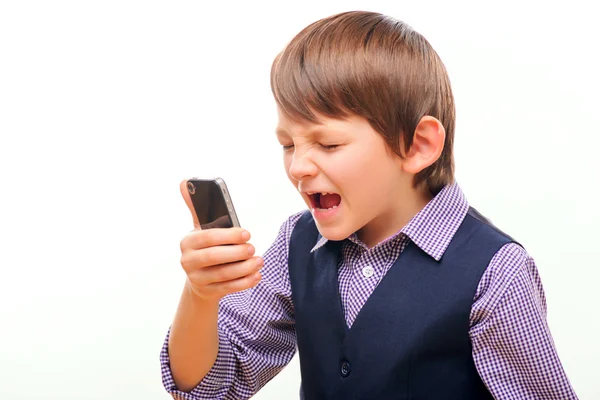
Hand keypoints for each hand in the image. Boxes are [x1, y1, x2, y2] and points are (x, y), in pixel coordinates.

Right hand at [178, 179, 262, 300]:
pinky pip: (228, 288)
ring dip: (244, 268)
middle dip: (236, 252)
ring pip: (223, 275)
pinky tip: (257, 275)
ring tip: (259, 261)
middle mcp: (188, 261)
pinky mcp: (208, 292)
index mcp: (187, 242)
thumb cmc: (206, 247)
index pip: (207, 237)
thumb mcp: (201, 228)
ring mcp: (197, 279)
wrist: (200, 278)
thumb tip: (185, 182)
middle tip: (253, 248)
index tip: (246, 233)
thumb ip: (197, 207)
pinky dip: (245, 282)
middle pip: (213, 257)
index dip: (228, 235)